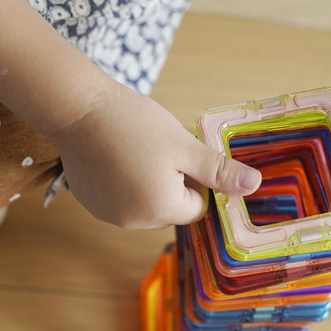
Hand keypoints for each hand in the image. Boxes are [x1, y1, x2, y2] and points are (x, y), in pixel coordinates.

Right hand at [50, 81, 260, 228]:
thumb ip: (218, 170)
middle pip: (169, 208)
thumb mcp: (184, 144)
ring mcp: (108, 214)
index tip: (179, 153)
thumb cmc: (134, 123)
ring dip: (146, 183)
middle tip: (157, 149)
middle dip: (170, 183)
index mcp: (161, 209)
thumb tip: (253, 186)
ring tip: (134, 150)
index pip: (196, 207)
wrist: (78, 109)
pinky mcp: (90, 203)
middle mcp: (133, 221)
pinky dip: (122, 182)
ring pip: (144, 204)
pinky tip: (113, 156)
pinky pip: (119, 199)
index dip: (194, 179)